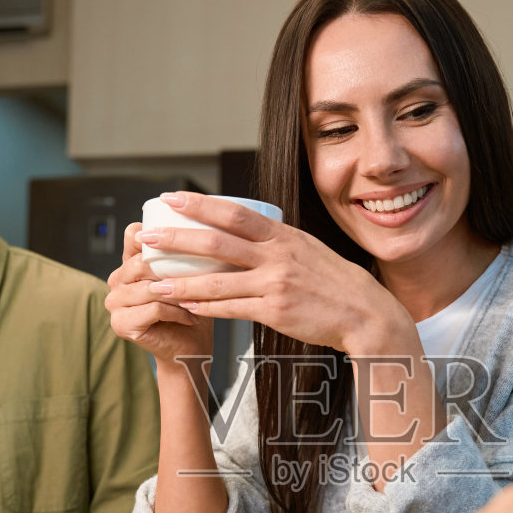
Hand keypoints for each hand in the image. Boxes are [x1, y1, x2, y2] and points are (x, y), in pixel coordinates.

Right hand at [105, 220, 214, 369]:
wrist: (190, 347)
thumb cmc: (191, 308)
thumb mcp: (189, 273)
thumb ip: (183, 252)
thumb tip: (198, 227)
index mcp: (129, 263)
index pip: (133, 235)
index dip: (157, 235)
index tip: (184, 243)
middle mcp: (117, 280)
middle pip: (140, 262)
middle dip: (171, 271)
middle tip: (195, 281)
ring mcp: (114, 303)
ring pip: (147, 287)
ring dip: (177, 294)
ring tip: (195, 300)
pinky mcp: (121, 324)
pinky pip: (152, 309)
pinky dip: (176, 312)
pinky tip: (190, 316)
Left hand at [138, 192, 407, 354]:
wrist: (365, 313)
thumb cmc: (334, 282)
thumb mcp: (306, 249)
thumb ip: (274, 242)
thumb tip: (241, 233)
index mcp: (283, 236)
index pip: (233, 213)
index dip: (199, 204)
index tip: (170, 198)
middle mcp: (276, 256)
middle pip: (216, 244)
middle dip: (177, 240)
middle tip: (147, 238)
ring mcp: (275, 285)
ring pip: (215, 282)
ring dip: (180, 283)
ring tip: (153, 281)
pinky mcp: (274, 312)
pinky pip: (230, 309)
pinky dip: (205, 308)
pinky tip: (186, 306)